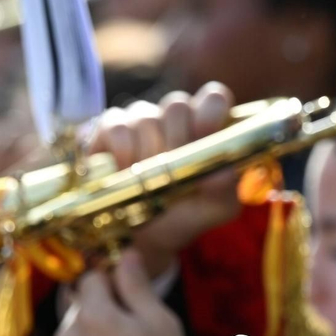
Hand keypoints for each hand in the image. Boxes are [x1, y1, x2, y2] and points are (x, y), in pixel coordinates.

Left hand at [49, 251, 189, 335]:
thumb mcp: (159, 322)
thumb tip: (125, 255)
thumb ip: (136, 286)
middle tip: (128, 321)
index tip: (126, 288)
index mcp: (93, 314)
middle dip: (98, 303)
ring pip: (73, 329)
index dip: (109, 277)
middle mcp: (68, 335)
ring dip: (91, 330)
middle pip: (77, 302)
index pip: (90, 275)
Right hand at [85, 85, 242, 276]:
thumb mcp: (214, 208)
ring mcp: (140, 120)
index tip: (204, 136)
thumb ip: (226, 189)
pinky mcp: (110, 128)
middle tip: (173, 172)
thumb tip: (222, 173)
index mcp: (204, 127)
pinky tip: (124, 172)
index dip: (210, 111)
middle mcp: (173, 118)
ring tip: (148, 183)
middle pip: (177, 104)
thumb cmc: (184, 214)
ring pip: (147, 118)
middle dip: (177, 140)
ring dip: (149, 155)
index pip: (212, 98)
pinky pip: (118, 128)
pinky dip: (123, 152)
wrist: (144, 238)